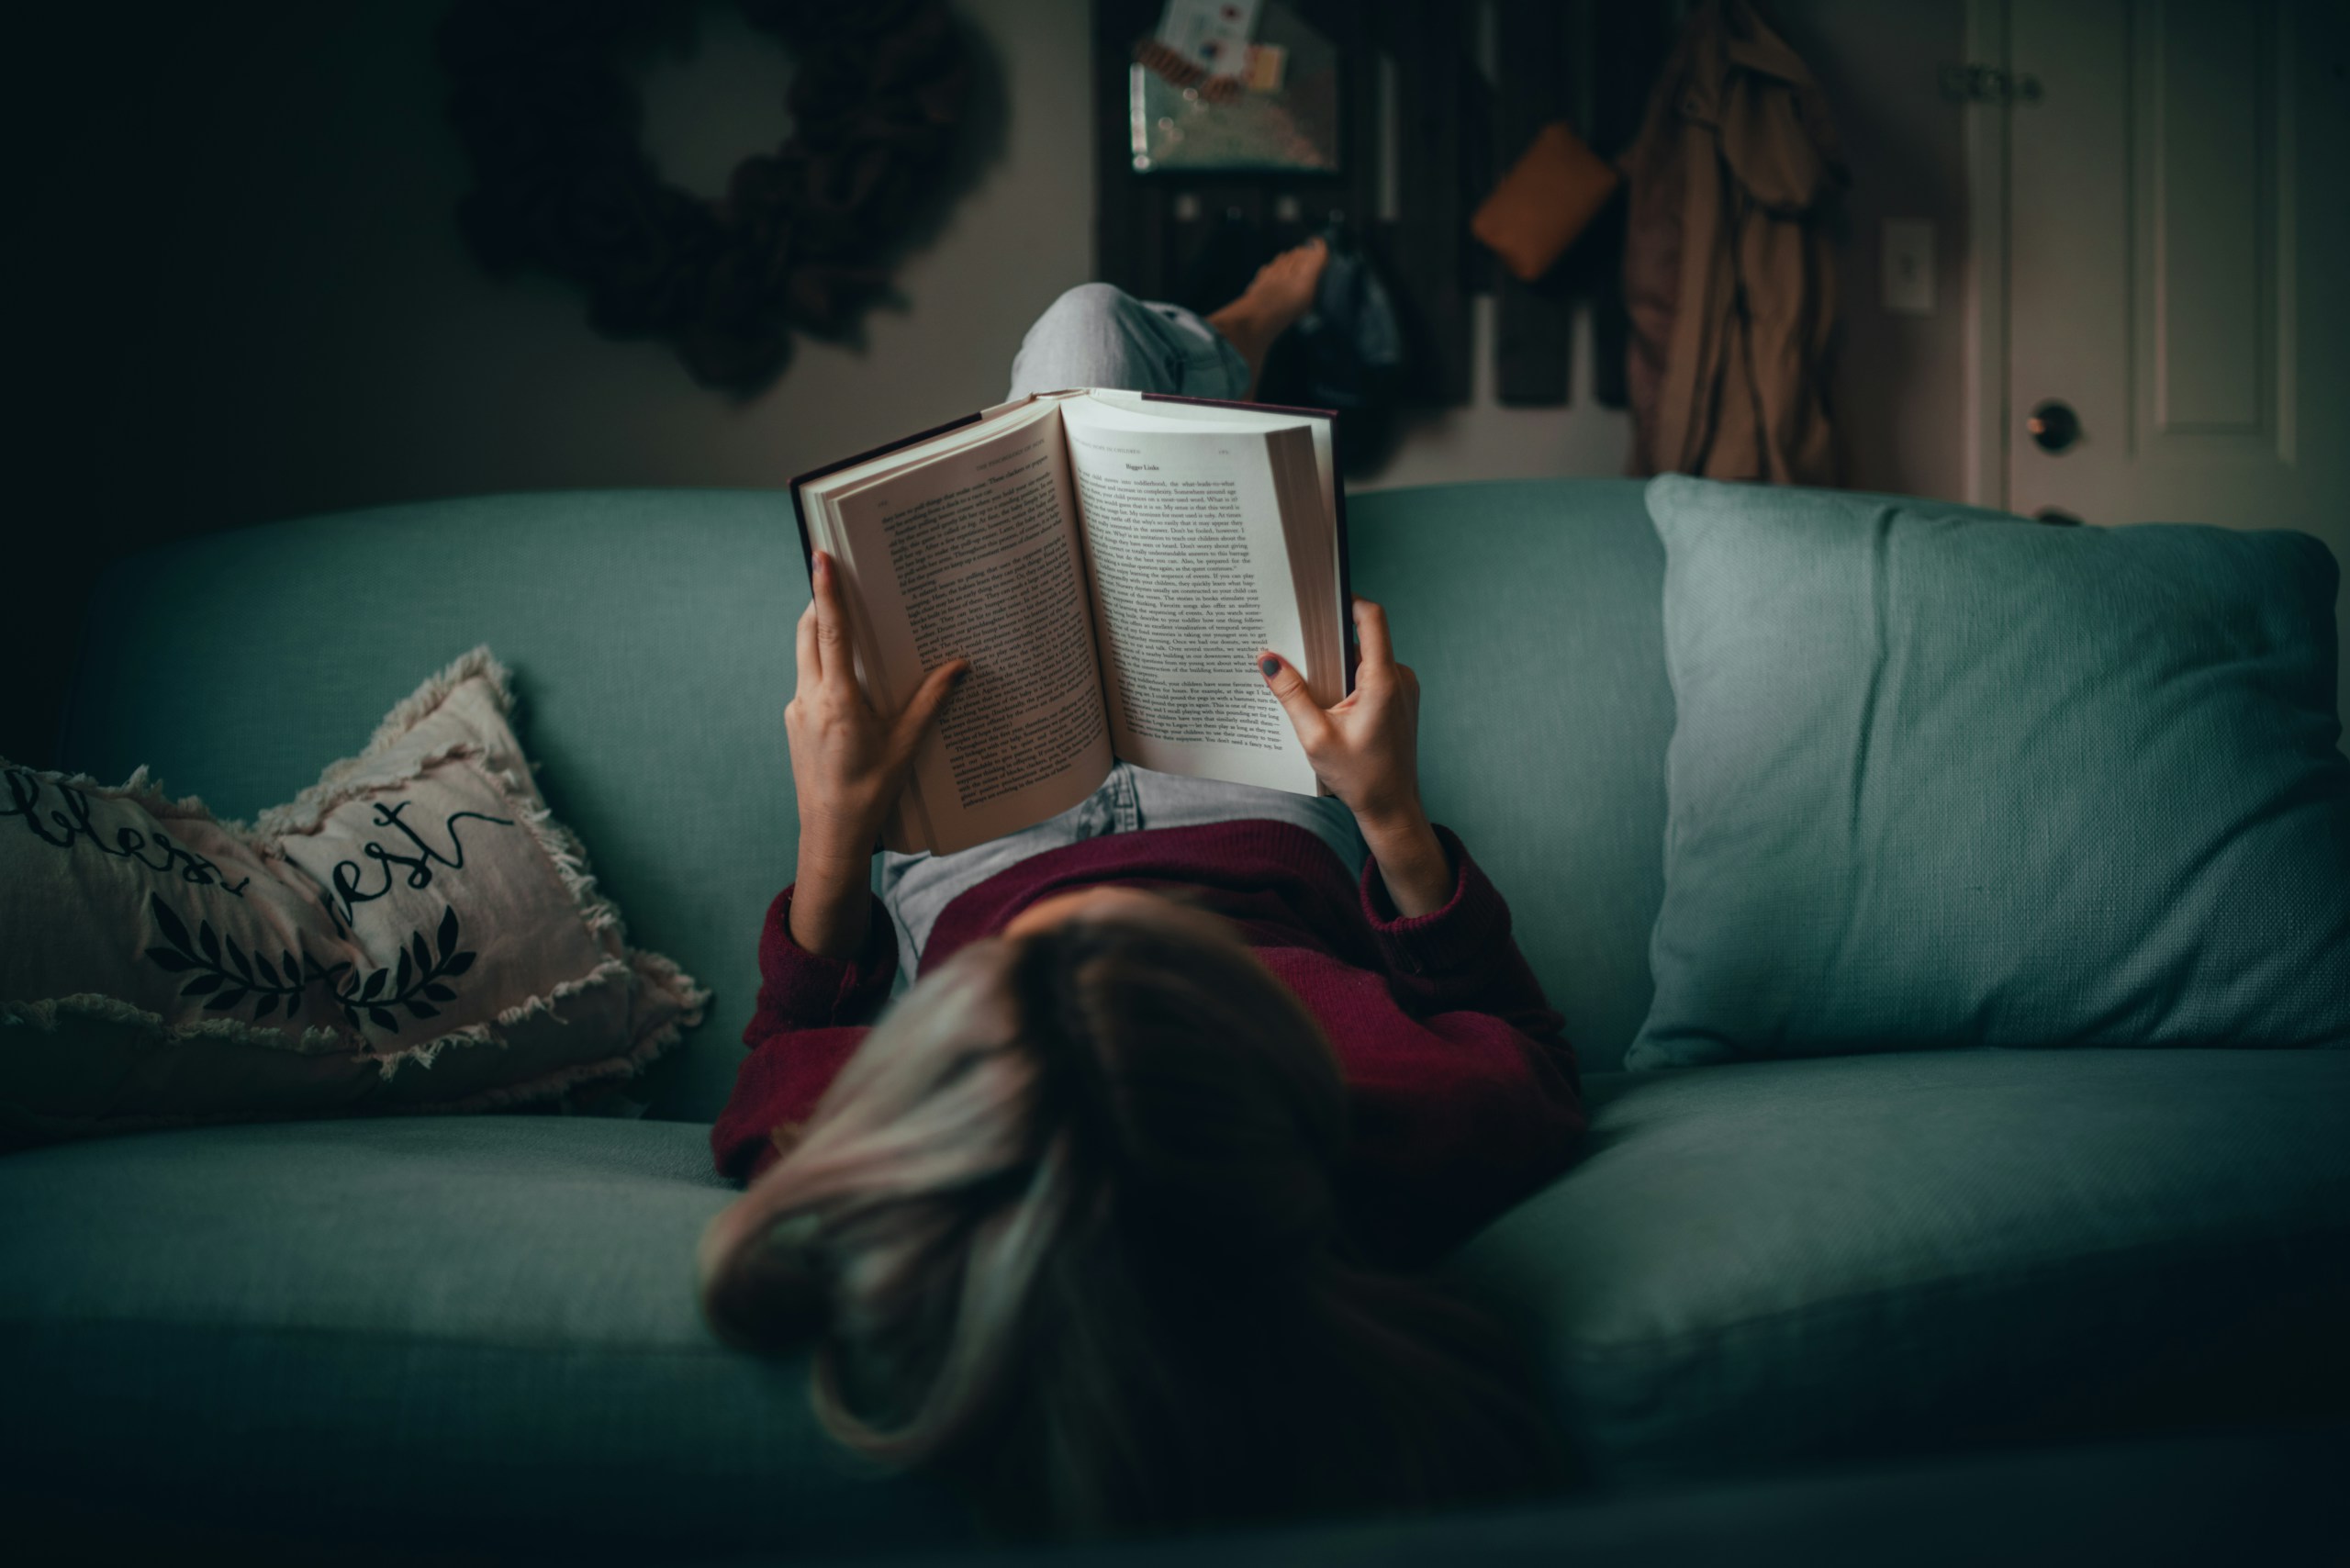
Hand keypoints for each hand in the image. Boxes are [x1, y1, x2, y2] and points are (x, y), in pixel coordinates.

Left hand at [787, 550, 966, 870]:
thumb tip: (959, 666)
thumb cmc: (870, 793)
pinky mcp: (793, 722)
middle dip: (821, 602)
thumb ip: (930, 701)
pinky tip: (849, 680)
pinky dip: (823, 668)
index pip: (831, 632)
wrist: (830, 834)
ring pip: (804, 656)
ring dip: (822, 635)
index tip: (821, 557)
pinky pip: (807, 681)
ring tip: (850, 625)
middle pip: (808, 633)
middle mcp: (809, 699)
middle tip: (836, 577)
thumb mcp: (906, 746)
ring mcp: (796, 710)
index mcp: (838, 701)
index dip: (827, 591)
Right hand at [1260, 598, 1453, 916]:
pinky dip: (1348, 678)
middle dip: (1329, 637)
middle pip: (1363, 636)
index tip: (1318, 598)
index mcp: (1383, 681)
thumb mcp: (1315, 737)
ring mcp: (1403, 688)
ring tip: (1306, 674)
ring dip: (1337, 661)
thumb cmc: (1358, 778)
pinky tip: (1325, 698)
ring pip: (1367, 657)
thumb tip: (1266, 658)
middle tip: (1296, 638)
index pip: (1371, 618)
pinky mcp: (1400, 699)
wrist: (1392, 808)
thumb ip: (1291, 694)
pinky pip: (1372, 675)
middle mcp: (1399, 678)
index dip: (1346, 599)